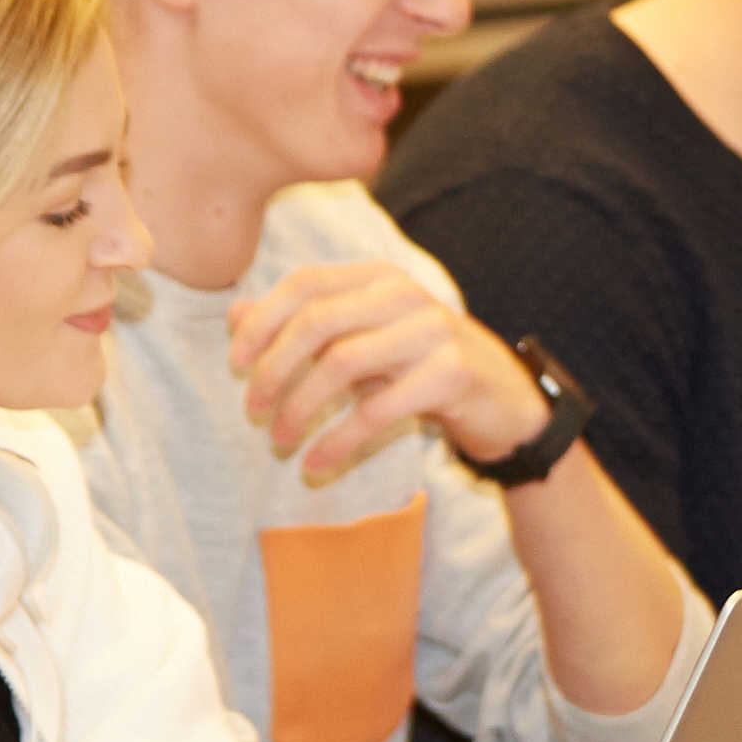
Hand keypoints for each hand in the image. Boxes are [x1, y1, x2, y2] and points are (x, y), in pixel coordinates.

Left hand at [229, 256, 551, 491]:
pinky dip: (339, 441)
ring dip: (300, 408)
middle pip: (316, 322)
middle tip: (254, 412)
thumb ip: (305, 325)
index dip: (261, 322)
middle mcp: (405, 294)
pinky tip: (318, 464)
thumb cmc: (423, 370)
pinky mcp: (452, 373)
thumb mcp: (364, 342)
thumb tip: (235, 315)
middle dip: (273, 370)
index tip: (235, 365)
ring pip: (342, 363)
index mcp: (378, 277)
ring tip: (280, 442)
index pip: (304, 284)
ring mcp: (432, 330)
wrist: (507, 404)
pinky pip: (378, 408)